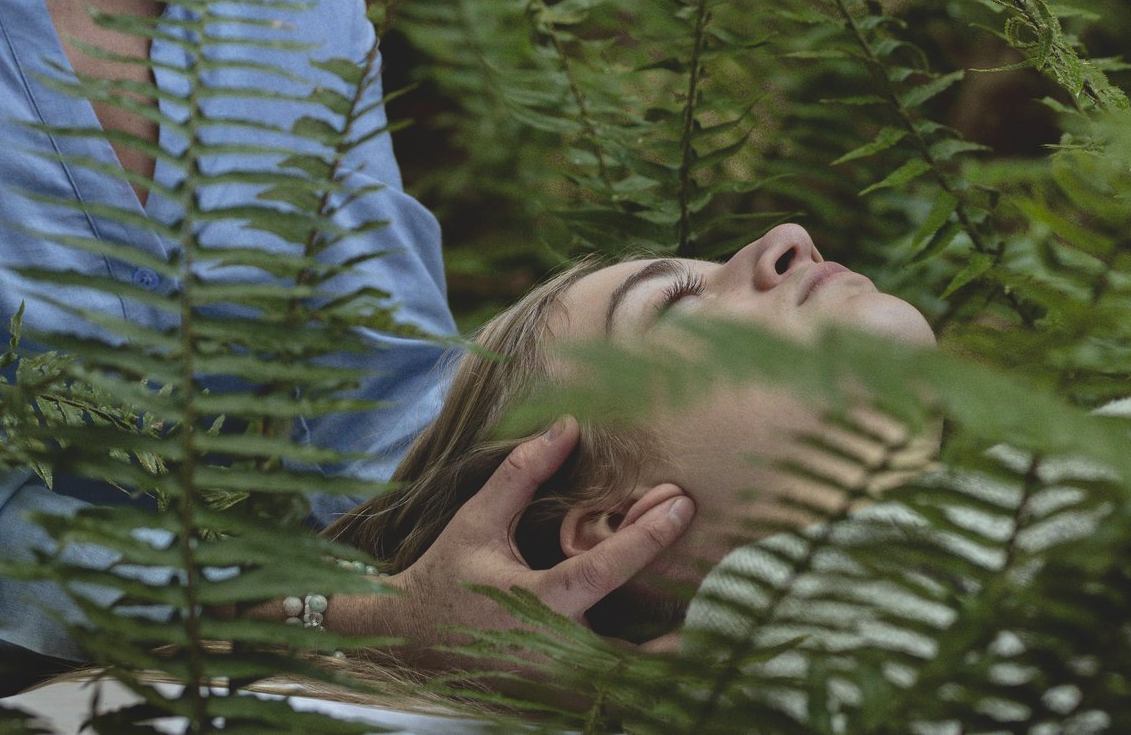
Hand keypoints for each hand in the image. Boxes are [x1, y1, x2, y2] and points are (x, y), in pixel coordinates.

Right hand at [332, 415, 693, 671]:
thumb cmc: (443, 577)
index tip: (681, 501)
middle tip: (727, 590)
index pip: (605, 567)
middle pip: (642, 652)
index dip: (648, 535)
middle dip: (687, 628)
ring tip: (713, 621)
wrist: (403, 646)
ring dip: (671, 658)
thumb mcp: (477, 521)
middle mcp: (554, 653)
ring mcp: (558, 688)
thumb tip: (568, 423)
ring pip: (632, 684)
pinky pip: (613, 695)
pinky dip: (644, 679)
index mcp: (536, 602)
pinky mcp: (557, 706)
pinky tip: (673, 651)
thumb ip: (523, 473)